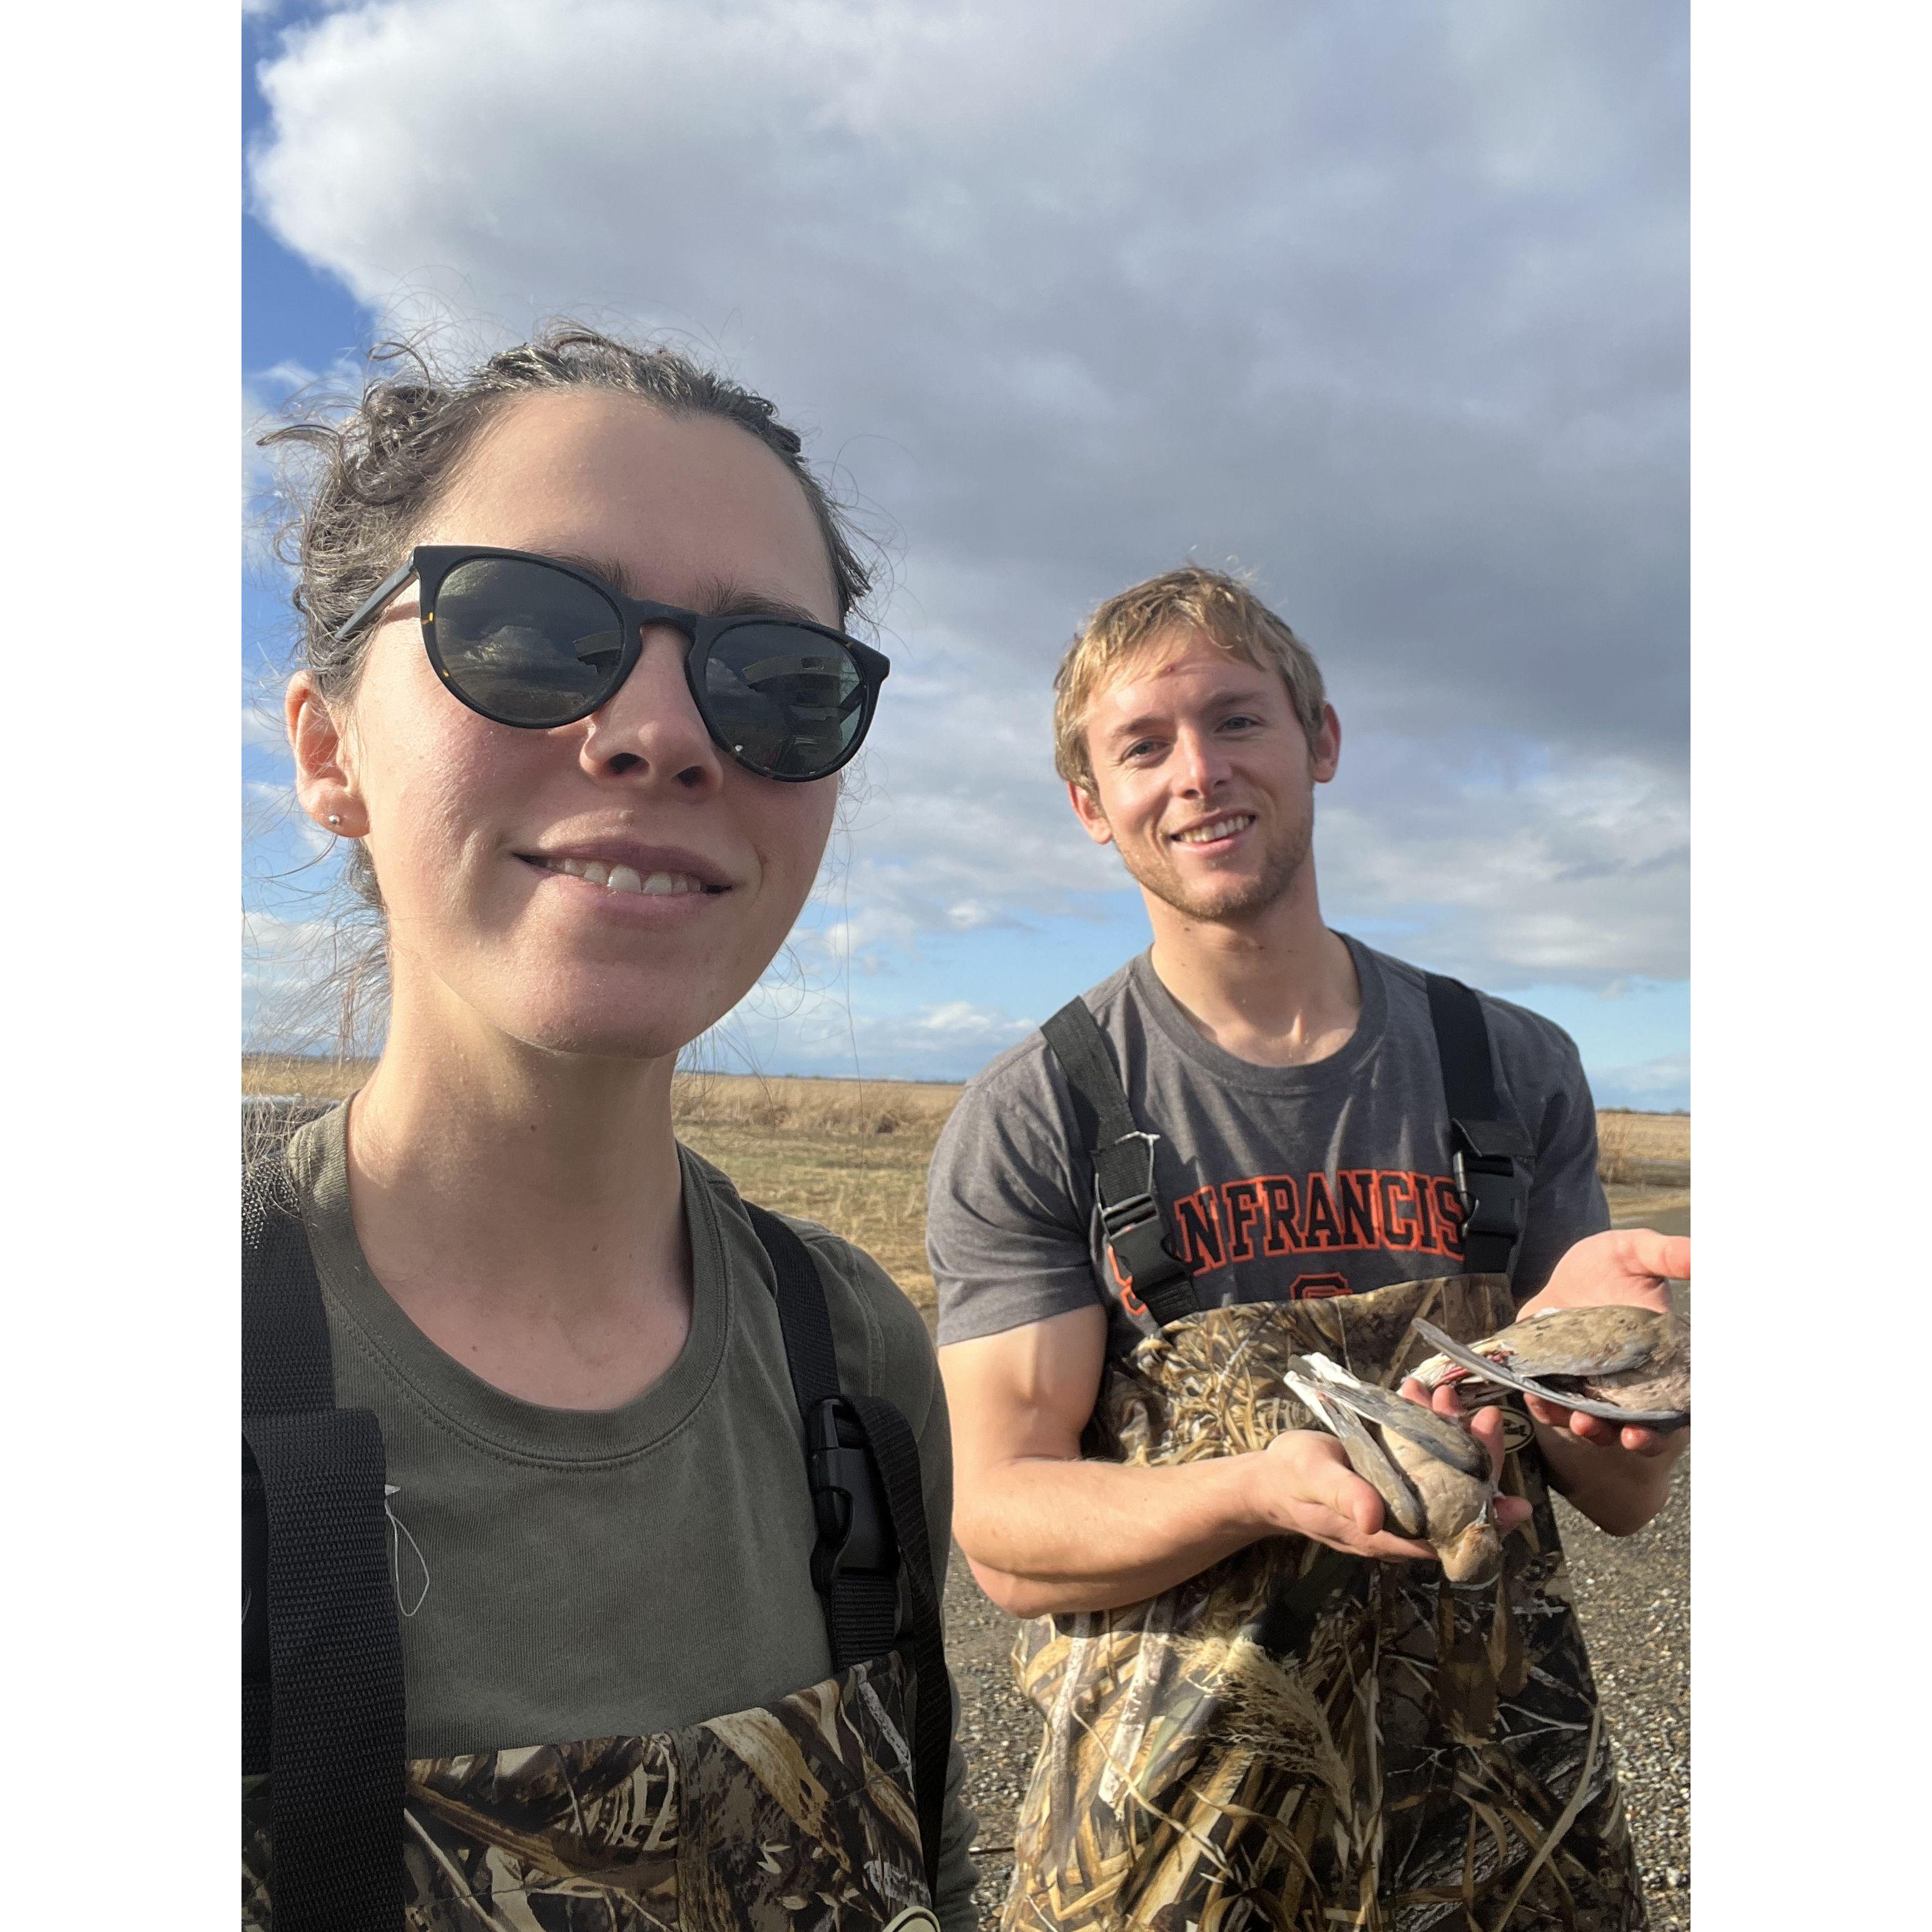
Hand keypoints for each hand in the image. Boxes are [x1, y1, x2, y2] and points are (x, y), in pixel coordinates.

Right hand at [1250, 1401, 1528, 1561]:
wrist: (1270, 1479)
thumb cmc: (1291, 1482)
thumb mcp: (1314, 1481)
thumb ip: (1344, 1496)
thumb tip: (1373, 1520)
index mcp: (1390, 1535)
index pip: (1452, 1536)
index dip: (1488, 1522)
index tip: (1518, 1500)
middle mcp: (1404, 1522)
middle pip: (1459, 1499)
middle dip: (1478, 1459)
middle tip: (1485, 1417)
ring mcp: (1401, 1498)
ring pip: (1446, 1472)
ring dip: (1454, 1433)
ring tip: (1445, 1394)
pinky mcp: (1394, 1476)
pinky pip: (1425, 1454)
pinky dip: (1430, 1425)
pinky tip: (1422, 1394)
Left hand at [1515, 1228, 1690, 1455]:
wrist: (1564, 1272)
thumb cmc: (1610, 1264)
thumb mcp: (1636, 1251)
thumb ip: (1668, 1255)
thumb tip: (1704, 1254)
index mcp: (1662, 1360)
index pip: (1678, 1404)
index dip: (1677, 1420)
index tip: (1670, 1424)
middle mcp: (1631, 1384)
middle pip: (1643, 1426)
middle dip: (1637, 1437)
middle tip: (1628, 1435)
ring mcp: (1594, 1388)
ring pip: (1598, 1424)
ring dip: (1591, 1429)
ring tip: (1580, 1421)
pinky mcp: (1558, 1385)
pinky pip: (1554, 1407)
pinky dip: (1547, 1408)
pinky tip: (1538, 1400)